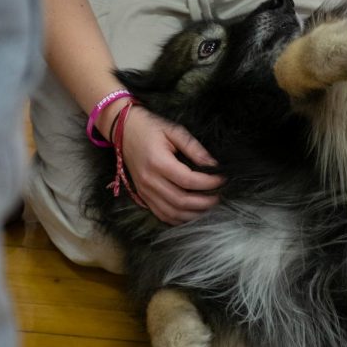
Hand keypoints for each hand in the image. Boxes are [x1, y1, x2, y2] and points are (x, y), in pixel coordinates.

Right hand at [119, 105, 223, 224]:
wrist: (124, 130)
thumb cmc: (150, 127)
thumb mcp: (174, 130)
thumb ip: (194, 148)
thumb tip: (213, 165)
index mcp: (157, 162)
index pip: (188, 180)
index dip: (208, 183)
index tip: (222, 179)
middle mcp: (149, 180)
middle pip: (181, 201)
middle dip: (205, 202)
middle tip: (220, 197)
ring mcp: (144, 191)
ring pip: (172, 213)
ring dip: (194, 214)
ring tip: (209, 207)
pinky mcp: (142, 196)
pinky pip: (162, 215)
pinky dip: (179, 219)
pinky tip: (193, 213)